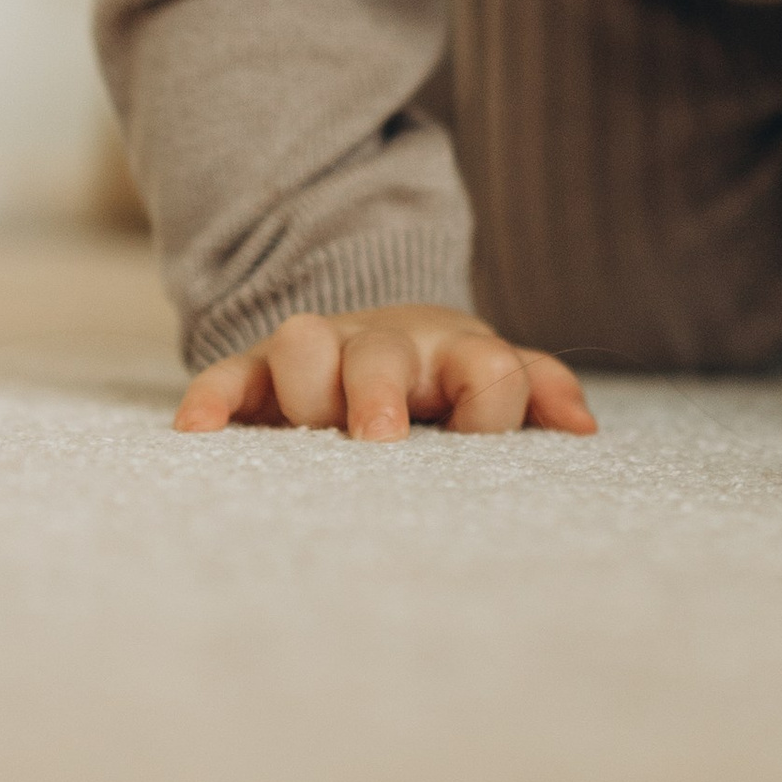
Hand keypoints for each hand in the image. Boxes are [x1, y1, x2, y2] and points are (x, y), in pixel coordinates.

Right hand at [175, 302, 597, 443]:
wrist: (372, 340)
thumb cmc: (443, 382)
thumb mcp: (493, 381)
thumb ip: (540, 393)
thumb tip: (581, 428)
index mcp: (454, 357)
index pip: (489, 371)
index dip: (492, 403)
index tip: (484, 441)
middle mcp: (385, 349)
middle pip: (381, 351)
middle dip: (378, 391)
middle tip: (381, 438)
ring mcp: (320, 358)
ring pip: (301, 343)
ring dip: (304, 384)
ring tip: (311, 431)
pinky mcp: (259, 375)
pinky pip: (228, 376)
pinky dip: (213, 399)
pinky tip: (200, 430)